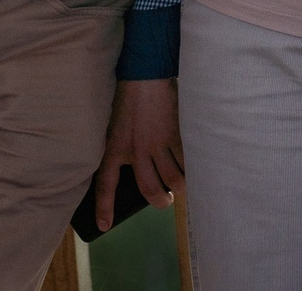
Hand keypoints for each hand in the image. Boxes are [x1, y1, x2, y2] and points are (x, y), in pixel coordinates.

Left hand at [94, 79, 182, 230]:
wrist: (146, 75)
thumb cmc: (130, 97)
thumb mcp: (116, 125)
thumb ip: (124, 146)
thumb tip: (139, 165)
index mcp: (115, 148)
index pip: (105, 184)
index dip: (104, 207)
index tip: (103, 226)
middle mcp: (136, 150)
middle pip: (148, 188)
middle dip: (159, 201)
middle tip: (166, 201)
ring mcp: (157, 144)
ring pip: (172, 178)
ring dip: (180, 186)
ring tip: (183, 184)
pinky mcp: (175, 134)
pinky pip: (188, 160)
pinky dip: (194, 166)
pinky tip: (198, 165)